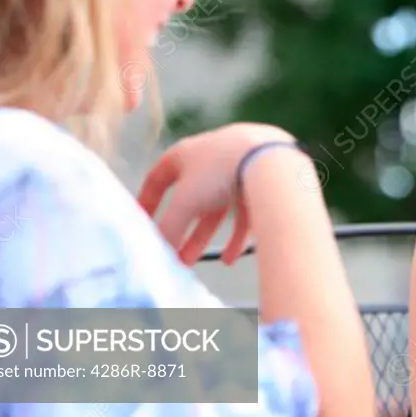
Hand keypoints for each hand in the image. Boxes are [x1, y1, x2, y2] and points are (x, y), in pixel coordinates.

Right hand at [137, 123, 297, 265]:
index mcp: (187, 153)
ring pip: (218, 209)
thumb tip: (159, 251)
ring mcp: (240, 167)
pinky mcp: (263, 180)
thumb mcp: (186, 202)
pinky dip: (236, 235)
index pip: (158, 178)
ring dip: (204, 237)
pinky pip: (245, 212)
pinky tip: (232, 258)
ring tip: (195, 263)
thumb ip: (169, 228)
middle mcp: (212, 157)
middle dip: (181, 231)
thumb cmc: (220, 172)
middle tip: (173, 257)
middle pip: (191, 200)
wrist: (272, 160)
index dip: (148, 202)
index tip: (143, 225)